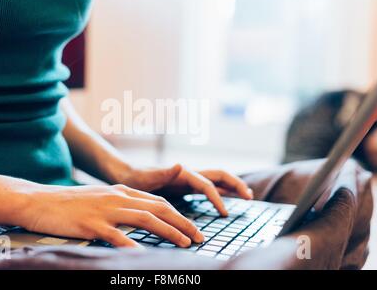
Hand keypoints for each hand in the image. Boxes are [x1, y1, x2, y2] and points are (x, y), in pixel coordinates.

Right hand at [23, 184, 203, 247]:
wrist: (40, 201)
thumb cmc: (70, 203)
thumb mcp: (101, 197)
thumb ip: (121, 203)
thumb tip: (140, 214)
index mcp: (121, 191)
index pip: (158, 202)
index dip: (178, 215)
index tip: (192, 228)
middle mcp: (118, 197)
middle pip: (158, 208)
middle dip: (182, 222)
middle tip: (198, 236)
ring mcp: (105, 210)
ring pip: (145, 219)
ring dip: (169, 231)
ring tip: (185, 243)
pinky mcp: (92, 224)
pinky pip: (118, 236)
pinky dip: (134, 246)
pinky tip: (145, 256)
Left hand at [118, 165, 253, 216]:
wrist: (127, 174)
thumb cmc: (136, 177)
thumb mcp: (147, 176)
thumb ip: (163, 171)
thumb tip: (179, 165)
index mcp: (183, 172)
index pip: (207, 185)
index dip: (217, 198)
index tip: (225, 213)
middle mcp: (189, 173)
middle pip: (219, 175)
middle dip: (235, 184)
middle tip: (249, 197)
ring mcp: (188, 179)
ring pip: (216, 181)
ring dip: (231, 187)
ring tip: (246, 196)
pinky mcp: (185, 186)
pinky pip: (208, 189)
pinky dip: (220, 193)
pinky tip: (226, 200)